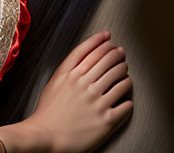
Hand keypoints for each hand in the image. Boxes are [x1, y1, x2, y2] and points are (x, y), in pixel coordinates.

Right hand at [21, 30, 132, 152]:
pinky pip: (125, 105)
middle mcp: (85, 85)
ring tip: (124, 71)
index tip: (108, 37)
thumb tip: (84, 56)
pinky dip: (128, 99)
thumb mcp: (53, 82)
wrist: (45, 137)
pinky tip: (127, 97)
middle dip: (117, 54)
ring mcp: (97, 102)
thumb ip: (68, 68)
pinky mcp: (106, 120)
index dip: (101, 41)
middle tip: (120, 52)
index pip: (90, 51)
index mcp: (71, 75)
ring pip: (120, 79)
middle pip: (107, 61)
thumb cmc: (47, 112)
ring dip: (124, 73)